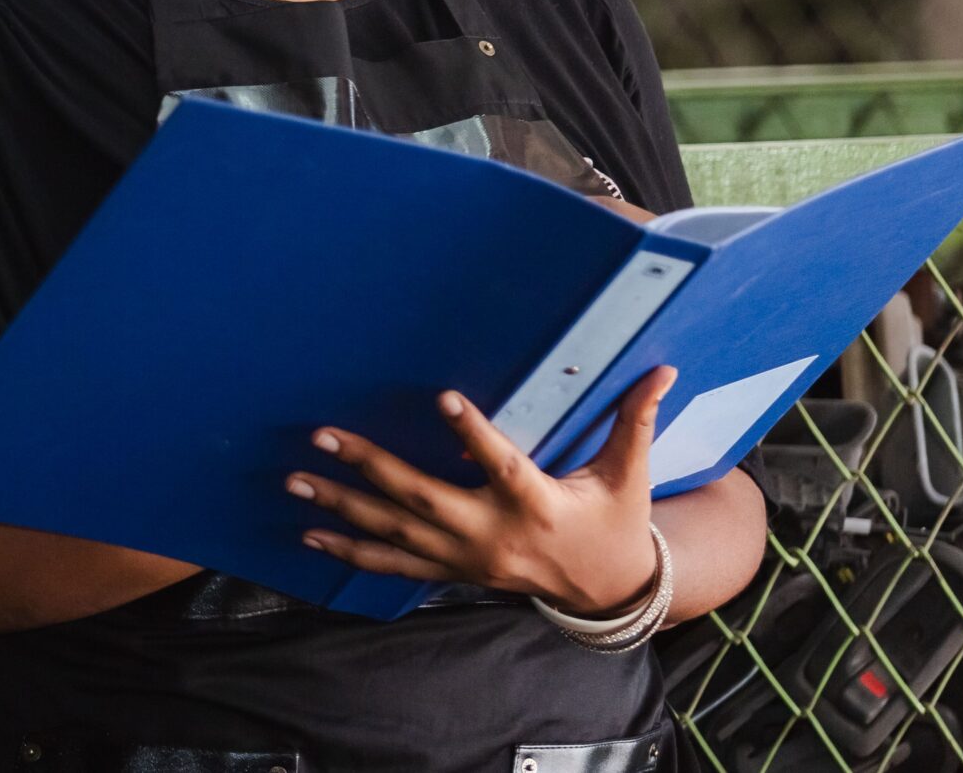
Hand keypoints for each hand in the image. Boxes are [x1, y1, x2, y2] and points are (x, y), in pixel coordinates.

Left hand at [287, 365, 677, 615]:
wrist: (609, 593)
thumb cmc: (616, 522)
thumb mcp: (629, 474)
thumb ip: (637, 420)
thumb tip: (665, 368)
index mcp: (537, 504)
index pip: (504, 463)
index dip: (474, 433)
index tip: (445, 398)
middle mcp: (494, 534)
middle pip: (422, 500)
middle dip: (369, 467)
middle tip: (325, 435)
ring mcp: (466, 558)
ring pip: (395, 534)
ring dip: (342, 508)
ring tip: (297, 481)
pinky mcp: (452, 572)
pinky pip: (392, 566)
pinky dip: (350, 552)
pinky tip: (310, 537)